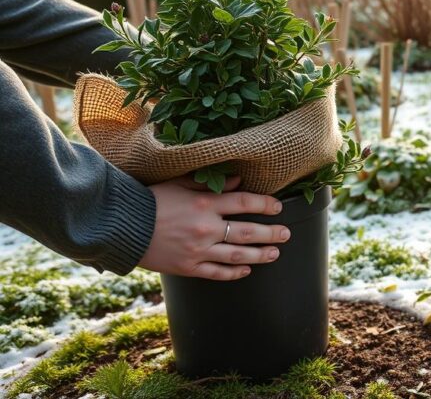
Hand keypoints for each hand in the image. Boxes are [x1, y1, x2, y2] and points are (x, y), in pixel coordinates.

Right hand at [138, 176, 290, 279]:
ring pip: (238, 255)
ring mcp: (198, 250)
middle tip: (286, 234)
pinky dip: (234, 272)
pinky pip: (217, 272)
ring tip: (275, 253)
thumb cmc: (150, 200)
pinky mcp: (188, 267)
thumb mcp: (179, 184)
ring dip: (260, 255)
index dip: (266, 205)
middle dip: (271, 233)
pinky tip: (246, 270)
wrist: (121, 225)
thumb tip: (239, 181)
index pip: (245, 203)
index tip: (278, 207)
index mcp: (205, 204)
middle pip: (248, 232)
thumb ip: (210, 184)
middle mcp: (206, 228)